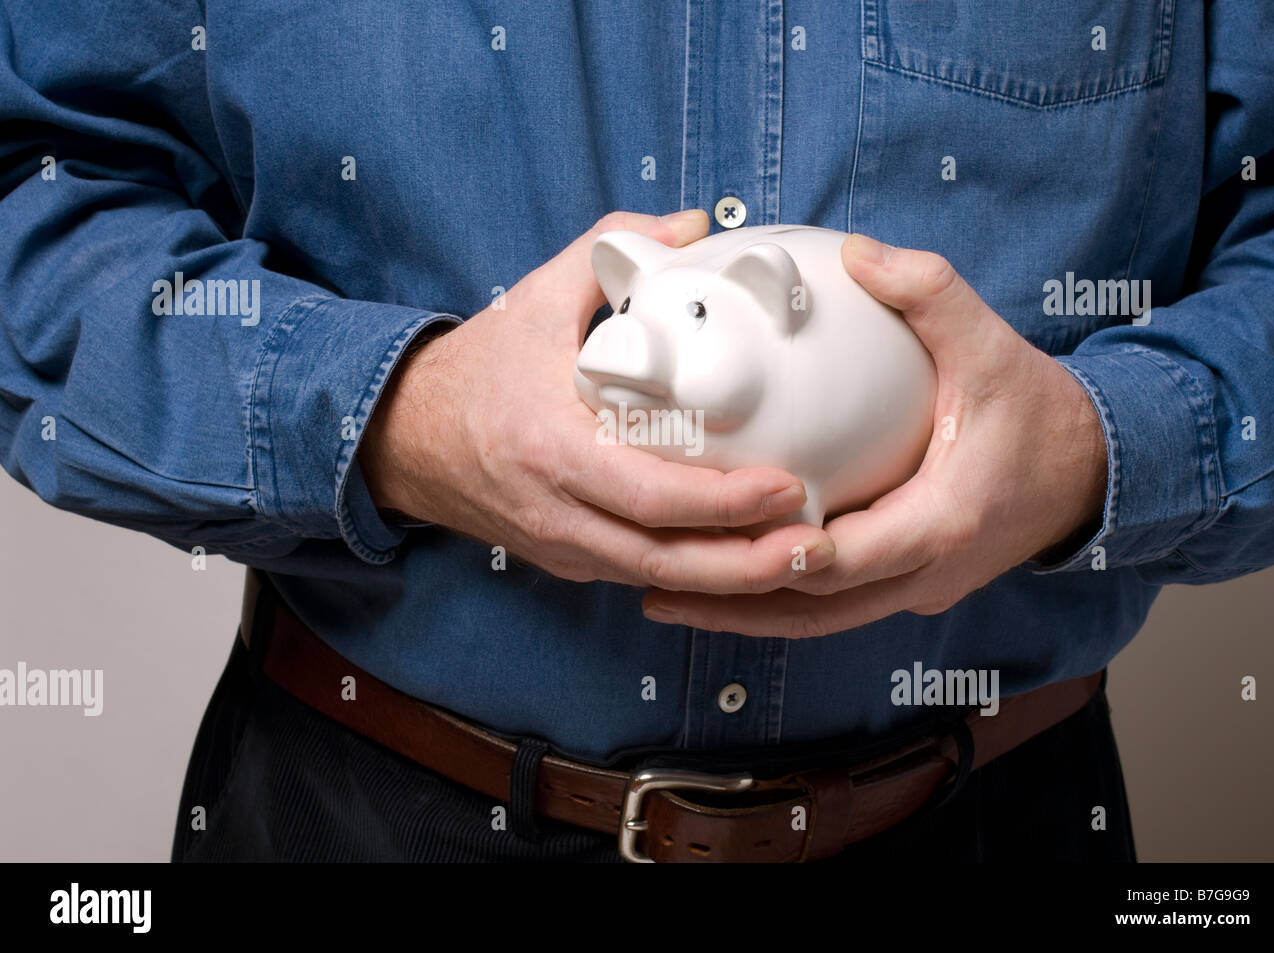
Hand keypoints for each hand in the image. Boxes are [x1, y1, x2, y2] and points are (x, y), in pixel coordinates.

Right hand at [358, 211, 834, 590]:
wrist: (404, 439)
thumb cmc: (476, 370)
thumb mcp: (533, 298)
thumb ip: (609, 250)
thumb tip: (693, 222)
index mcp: (550, 449)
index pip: (648, 496)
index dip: (723, 501)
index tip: (789, 484)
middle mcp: (558, 513)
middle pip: (666, 563)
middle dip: (749, 564)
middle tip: (819, 546)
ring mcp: (562, 547)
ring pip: (659, 583)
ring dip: (734, 580)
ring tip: (803, 559)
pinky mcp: (569, 561)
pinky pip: (642, 578)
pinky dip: (698, 576)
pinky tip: (749, 559)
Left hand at [641, 234, 1106, 634]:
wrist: (1089, 471)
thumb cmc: (1037, 412)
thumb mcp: (991, 345)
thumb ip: (928, 294)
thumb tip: (855, 252)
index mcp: (942, 523)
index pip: (853, 557)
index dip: (787, 556)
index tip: (726, 541)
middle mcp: (924, 573)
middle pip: (815, 610)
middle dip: (734, 604)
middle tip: (653, 589)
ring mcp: (913, 589)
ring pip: (815, 623)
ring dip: (743, 617)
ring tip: (662, 601)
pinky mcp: (904, 587)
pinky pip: (831, 608)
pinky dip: (775, 604)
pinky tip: (718, 586)